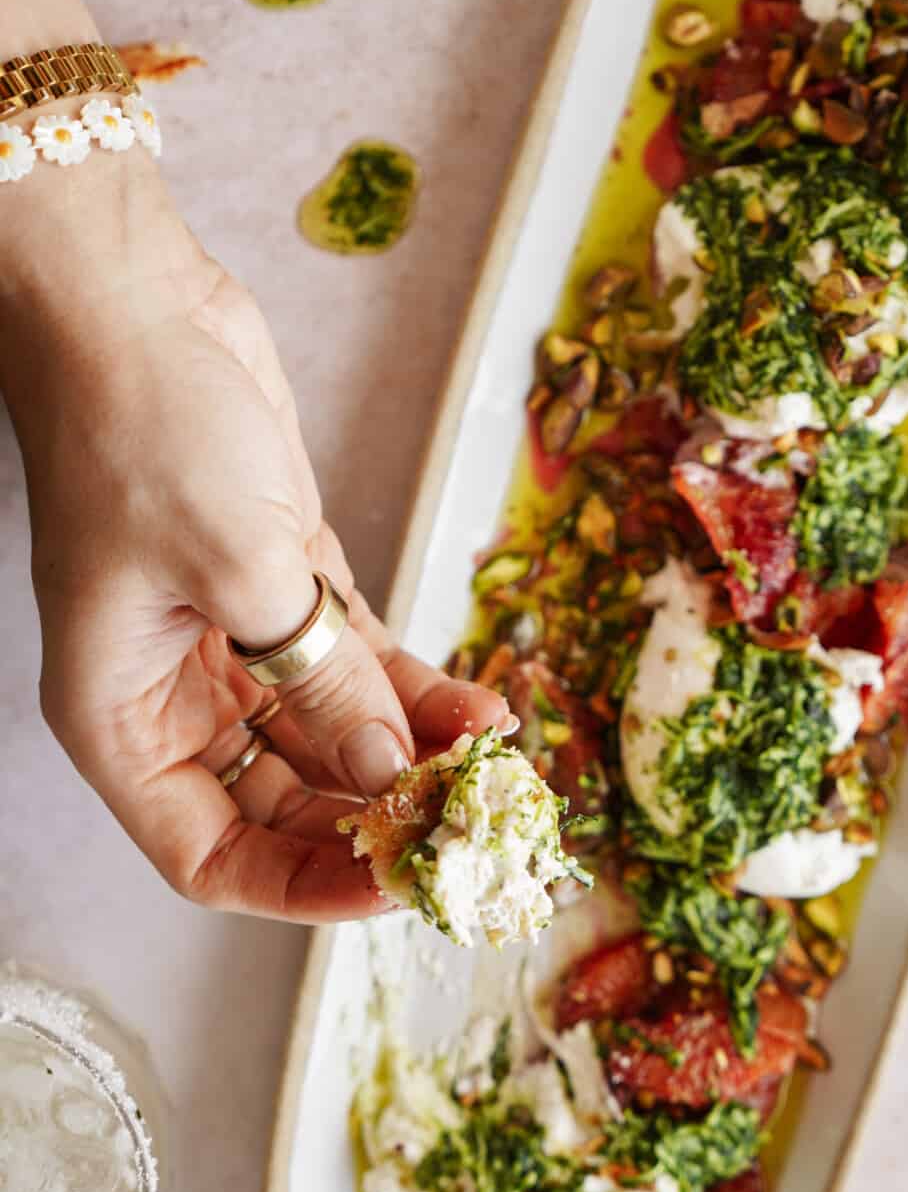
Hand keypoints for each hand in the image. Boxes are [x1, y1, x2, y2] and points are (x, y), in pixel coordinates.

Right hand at [7, 249, 508, 920]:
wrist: (132, 303)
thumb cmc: (141, 429)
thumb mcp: (238, 566)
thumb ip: (320, 682)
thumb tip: (391, 774)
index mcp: (123, 721)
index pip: (212, 855)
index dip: (303, 888)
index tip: (398, 883)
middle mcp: (177, 697)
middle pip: (286, 806)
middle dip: (379, 818)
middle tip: (474, 821)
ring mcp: (234, 641)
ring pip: (334, 737)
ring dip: (414, 754)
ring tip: (500, 762)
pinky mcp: (286, 586)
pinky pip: (359, 666)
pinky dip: (418, 690)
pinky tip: (486, 705)